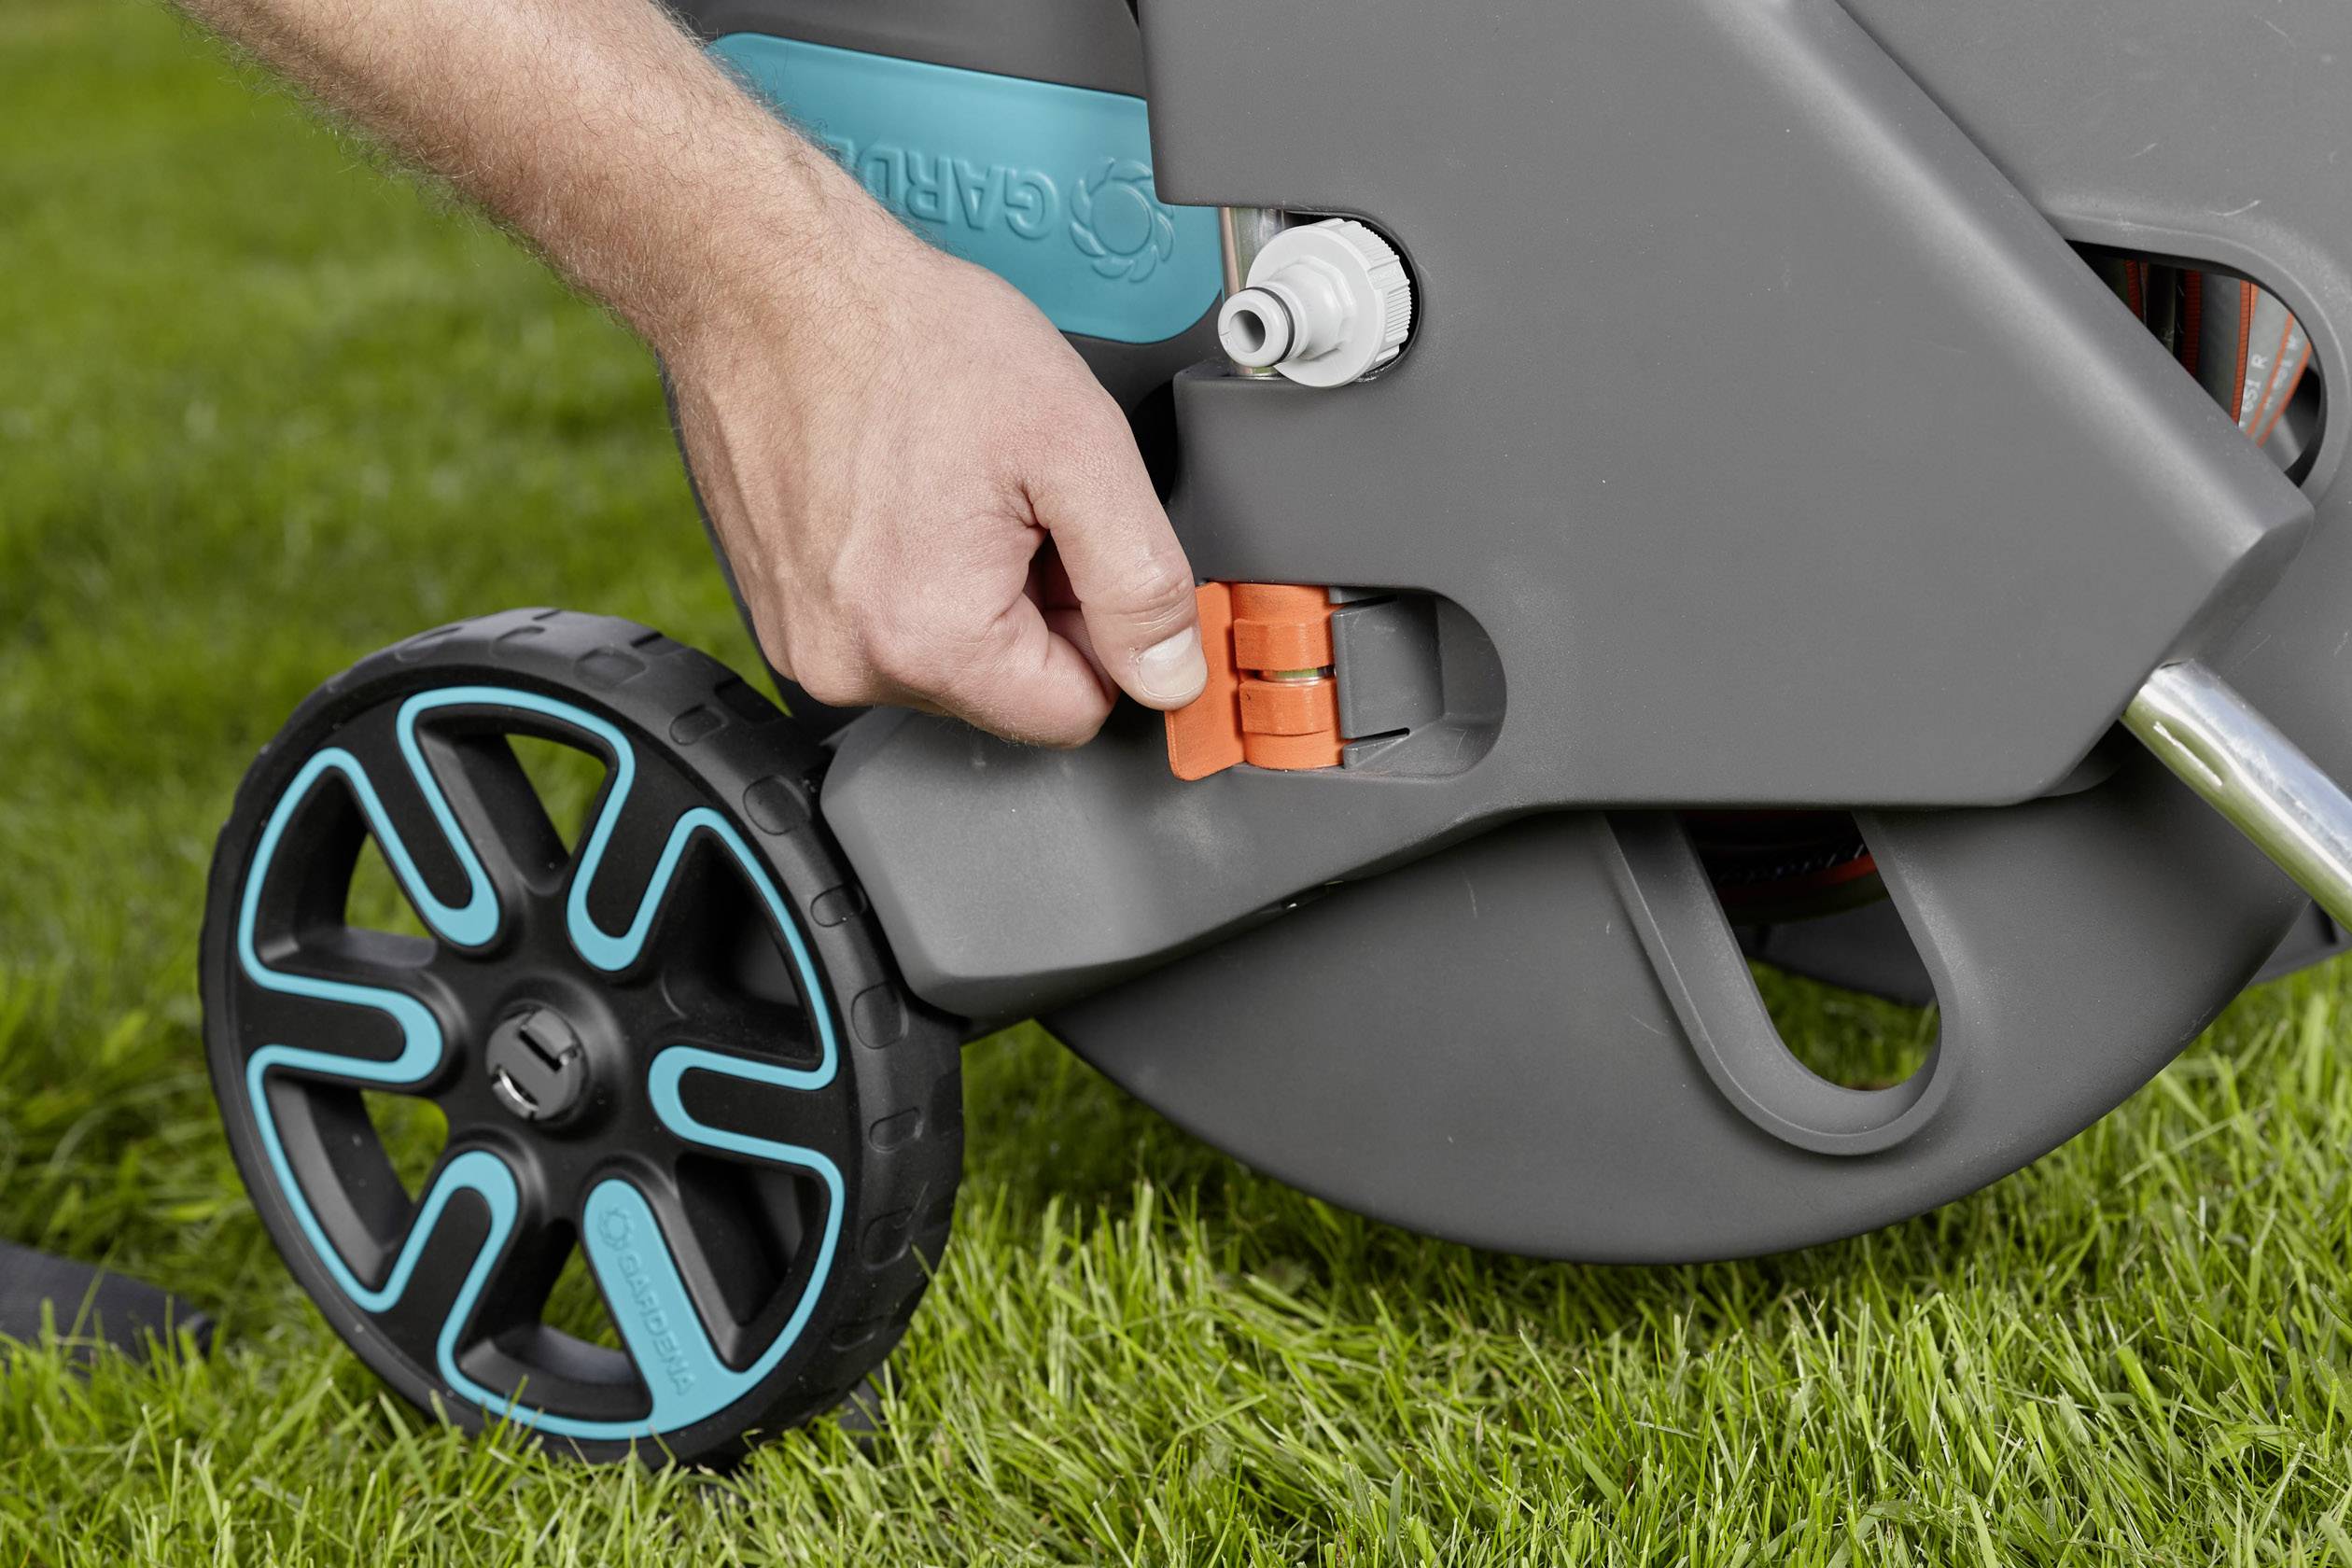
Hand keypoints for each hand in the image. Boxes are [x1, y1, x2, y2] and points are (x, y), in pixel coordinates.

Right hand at [667, 213, 1208, 746]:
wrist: (774, 280)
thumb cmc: (907, 339)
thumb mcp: (1076, 446)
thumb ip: (1141, 578)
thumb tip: (1171, 674)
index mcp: (933, 642)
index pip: (1072, 712)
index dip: (1099, 629)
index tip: (1072, 545)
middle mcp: (850, 665)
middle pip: (1005, 689)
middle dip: (1032, 603)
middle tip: (1006, 495)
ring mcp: (801, 642)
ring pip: (946, 659)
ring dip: (971, 584)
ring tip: (945, 484)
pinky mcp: (776, 612)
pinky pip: (882, 627)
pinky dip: (909, 570)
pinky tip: (899, 491)